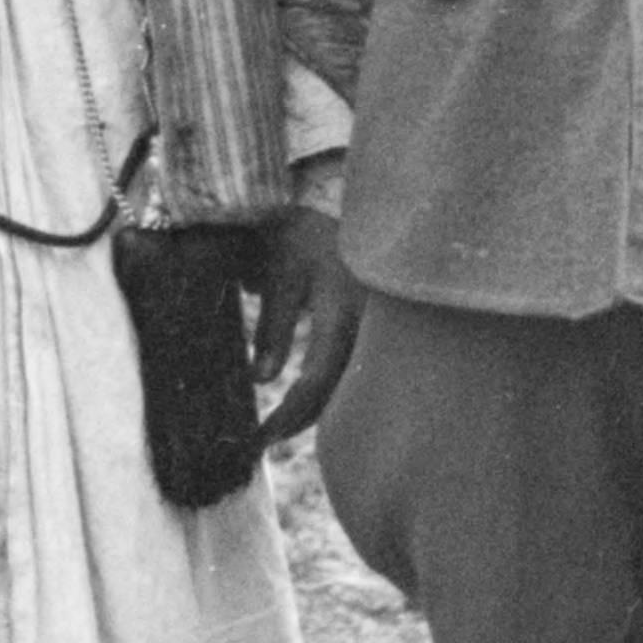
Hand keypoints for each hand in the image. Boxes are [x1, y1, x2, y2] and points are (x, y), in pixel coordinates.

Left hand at [251, 203, 363, 447]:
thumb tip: (261, 380)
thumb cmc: (303, 237)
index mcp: (342, 311)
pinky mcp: (382, 329)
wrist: (333, 203)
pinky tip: (314, 398)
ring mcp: (380, 329)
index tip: (262, 437)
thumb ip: (274, 326)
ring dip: (322, 408)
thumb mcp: (281, 275)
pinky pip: (362, 369)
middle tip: (269, 439)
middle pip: (341, 392)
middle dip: (305, 420)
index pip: (316, 379)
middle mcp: (369, 326)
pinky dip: (337, 388)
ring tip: (286, 425)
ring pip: (355, 384)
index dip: (289, 413)